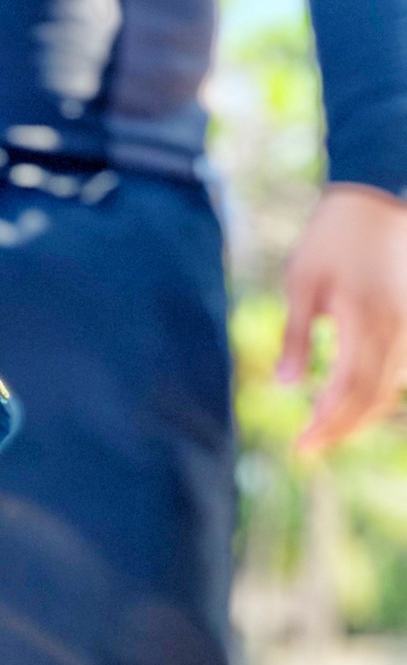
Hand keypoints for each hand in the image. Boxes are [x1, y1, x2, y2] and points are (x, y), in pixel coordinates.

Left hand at [280, 184, 406, 452]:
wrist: (375, 199)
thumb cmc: (330, 238)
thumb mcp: (301, 282)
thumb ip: (295, 335)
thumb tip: (285, 385)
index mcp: (364, 319)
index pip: (348, 389)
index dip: (328, 423)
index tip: (301, 446)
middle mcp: (394, 326)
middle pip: (370, 396)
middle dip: (340, 428)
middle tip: (308, 448)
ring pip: (389, 386)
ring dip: (358, 415)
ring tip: (325, 432)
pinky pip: (398, 370)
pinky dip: (375, 394)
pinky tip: (349, 405)